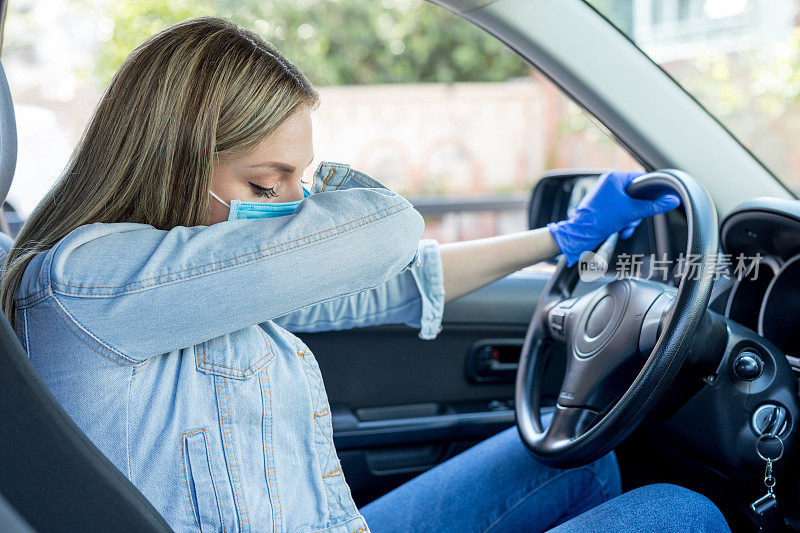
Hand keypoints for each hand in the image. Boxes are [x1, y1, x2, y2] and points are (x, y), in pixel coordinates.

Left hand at [547, 171, 680, 266]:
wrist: (581, 234)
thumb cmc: (601, 219)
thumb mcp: (632, 212)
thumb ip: (654, 206)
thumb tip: (673, 201)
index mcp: (613, 177)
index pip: (641, 180)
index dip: (650, 192)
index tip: (654, 202)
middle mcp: (608, 183)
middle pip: (636, 196)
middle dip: (637, 212)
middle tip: (632, 219)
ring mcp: (605, 195)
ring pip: (629, 206)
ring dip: (630, 220)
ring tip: (624, 227)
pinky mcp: (603, 207)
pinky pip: (620, 212)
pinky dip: (623, 222)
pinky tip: (620, 230)